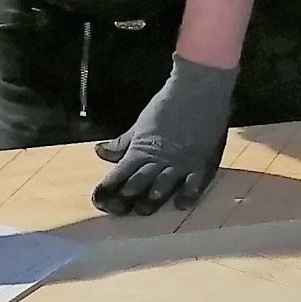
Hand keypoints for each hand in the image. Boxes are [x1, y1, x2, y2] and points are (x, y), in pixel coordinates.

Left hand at [92, 54, 236, 215]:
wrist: (199, 89)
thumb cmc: (168, 103)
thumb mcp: (141, 123)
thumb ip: (122, 142)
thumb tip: (99, 152)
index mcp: (141, 149)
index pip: (120, 173)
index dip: (108, 188)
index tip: (98, 201)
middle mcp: (159, 160)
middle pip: (138, 184)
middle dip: (126, 199)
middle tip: (117, 212)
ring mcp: (181, 163)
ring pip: (162, 187)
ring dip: (151, 201)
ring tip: (142, 211)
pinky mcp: (201, 163)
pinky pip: (193, 185)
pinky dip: (186, 195)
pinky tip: (180, 205)